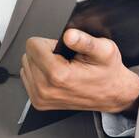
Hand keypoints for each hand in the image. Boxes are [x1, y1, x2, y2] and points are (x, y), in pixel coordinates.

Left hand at [21, 30, 138, 113]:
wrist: (111, 94)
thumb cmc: (107, 73)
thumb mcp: (105, 50)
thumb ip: (85, 41)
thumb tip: (69, 35)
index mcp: (58, 75)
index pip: (33, 45)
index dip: (50, 43)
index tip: (64, 51)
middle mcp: (45, 89)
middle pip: (29, 55)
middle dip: (45, 53)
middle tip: (65, 60)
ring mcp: (41, 98)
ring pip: (26, 65)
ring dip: (42, 63)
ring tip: (62, 68)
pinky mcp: (38, 102)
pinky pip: (27, 77)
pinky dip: (39, 73)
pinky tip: (56, 76)